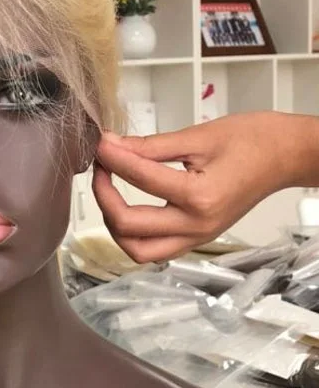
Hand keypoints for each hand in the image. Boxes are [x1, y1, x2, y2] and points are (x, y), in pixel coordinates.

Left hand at [92, 112, 294, 262]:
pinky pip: (155, 250)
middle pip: (129, 227)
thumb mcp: (197, 136)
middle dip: (103, 196)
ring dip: (115, 225)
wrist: (287, 155)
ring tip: (109, 193)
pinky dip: (134, 235)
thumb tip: (111, 145)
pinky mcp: (197, 239)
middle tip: (100, 169)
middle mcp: (196, 226)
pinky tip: (128, 209)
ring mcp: (197, 237)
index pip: (139, 178)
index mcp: (199, 197)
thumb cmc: (253, 140)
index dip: (112, 157)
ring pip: (138, 250)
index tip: (99, 142)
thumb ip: (149, 145)